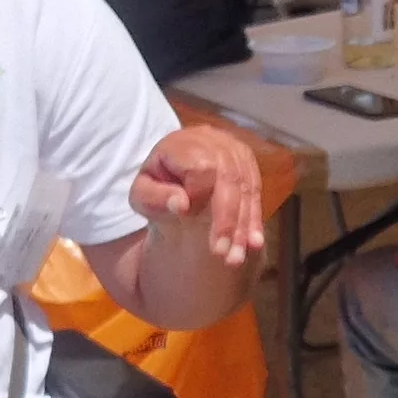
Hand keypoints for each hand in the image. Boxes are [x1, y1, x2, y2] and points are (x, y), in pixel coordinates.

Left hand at [130, 124, 263, 266]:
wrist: (172, 175)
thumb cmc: (155, 187)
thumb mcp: (141, 195)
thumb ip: (155, 199)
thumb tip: (182, 204)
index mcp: (182, 143)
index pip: (201, 168)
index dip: (198, 194)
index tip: (186, 216)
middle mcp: (212, 139)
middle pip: (229, 179)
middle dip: (226, 220)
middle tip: (220, 253)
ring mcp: (234, 148)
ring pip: (246, 188)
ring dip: (242, 226)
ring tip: (235, 257)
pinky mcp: (247, 162)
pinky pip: (255, 192)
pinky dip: (254, 220)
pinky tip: (253, 244)